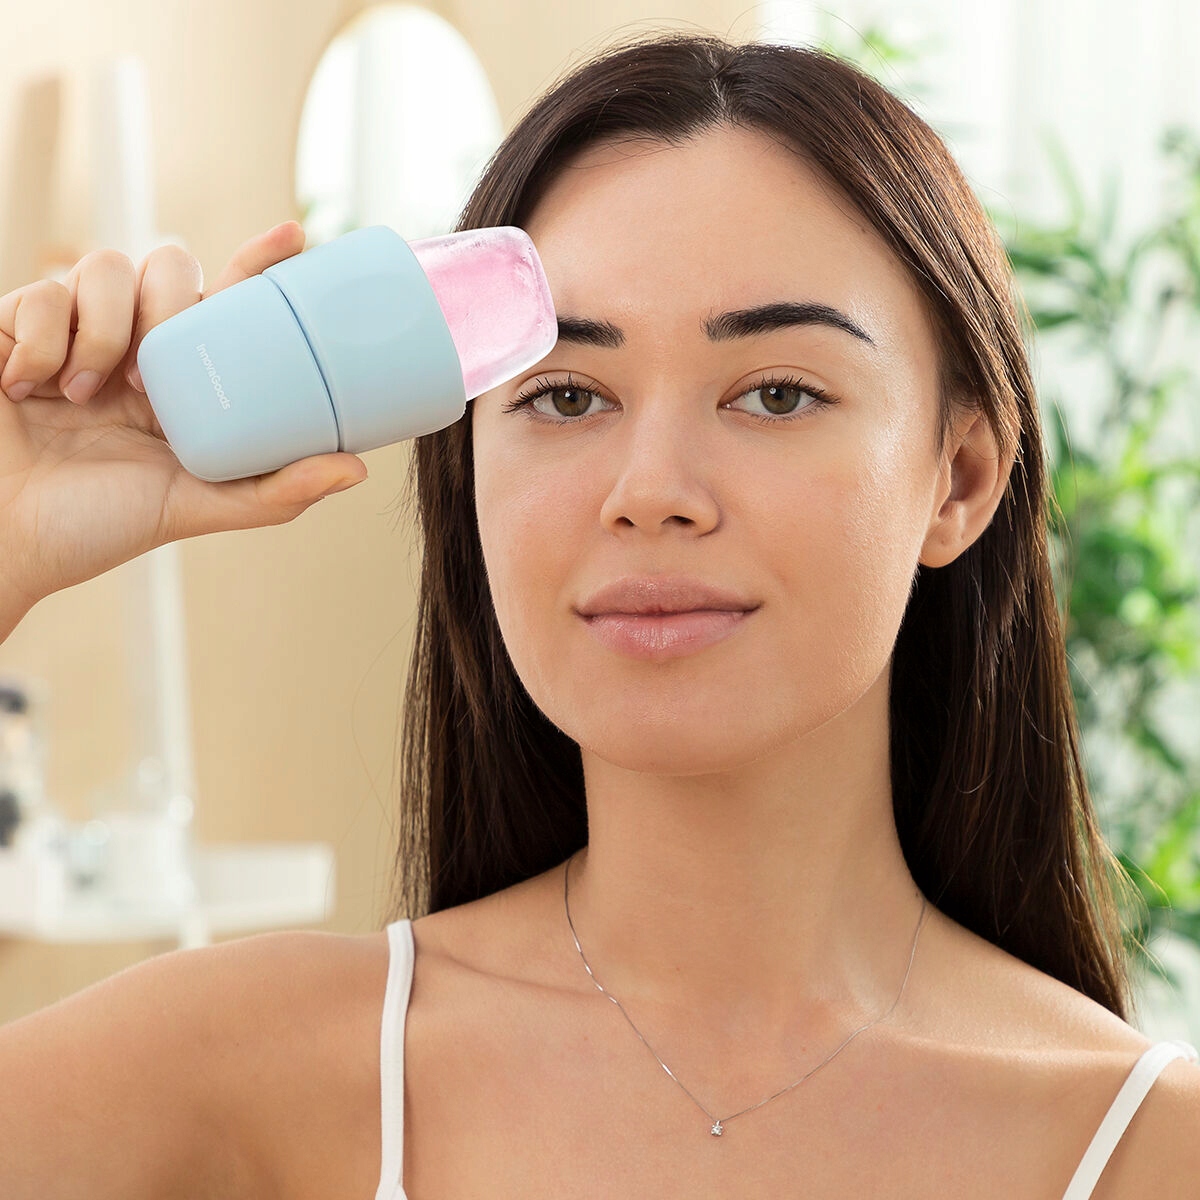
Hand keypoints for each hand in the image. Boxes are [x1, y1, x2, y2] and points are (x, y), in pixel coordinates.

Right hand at [0, 222, 366, 614]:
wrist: (0, 537)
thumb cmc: (91, 528)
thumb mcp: (193, 507)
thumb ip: (272, 491)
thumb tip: (357, 468)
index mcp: (181, 381)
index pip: (225, 301)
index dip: (258, 263)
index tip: (295, 235)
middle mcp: (132, 346)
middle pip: (168, 263)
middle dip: (164, 307)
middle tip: (145, 383)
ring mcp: (73, 331)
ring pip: (103, 264)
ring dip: (100, 331)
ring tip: (84, 396)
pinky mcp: (13, 325)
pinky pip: (38, 291)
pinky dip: (39, 340)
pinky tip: (28, 388)